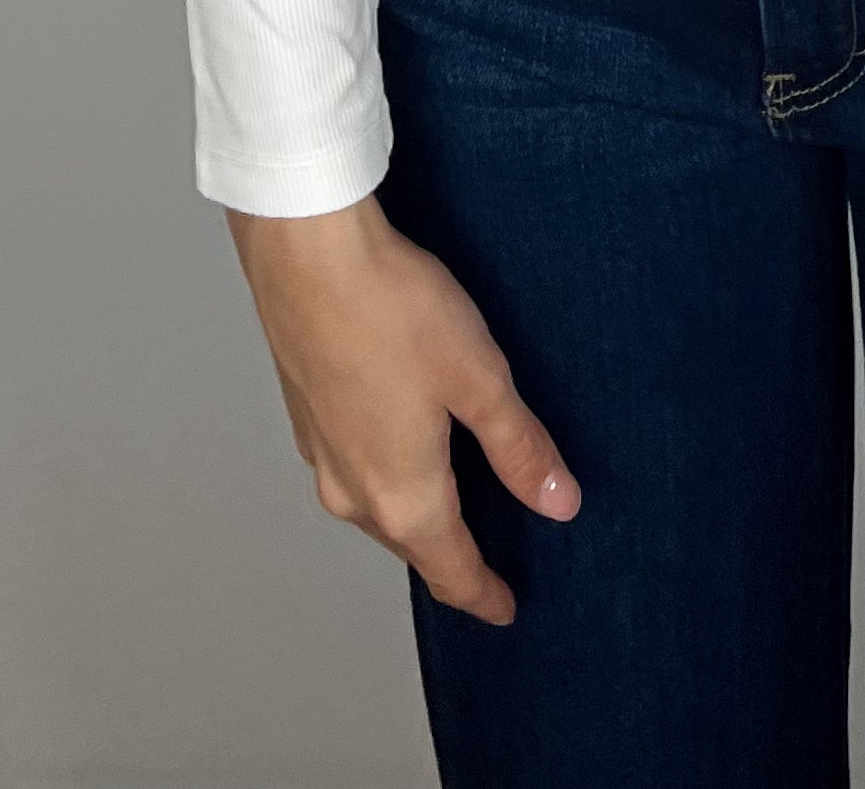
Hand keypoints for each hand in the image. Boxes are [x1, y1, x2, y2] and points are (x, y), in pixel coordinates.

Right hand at [228, 196, 578, 624]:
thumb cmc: (394, 312)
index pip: (451, 571)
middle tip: (487, 559)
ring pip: (377, 509)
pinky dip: (386, 476)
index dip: (484, 595)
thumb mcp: (479, 379)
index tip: (506, 608)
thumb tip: (559, 504)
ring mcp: (321, 455)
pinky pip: (354, 470)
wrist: (307, 256)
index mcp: (403, 496)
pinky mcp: (305, 416)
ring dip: (414, 516)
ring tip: (452, 504)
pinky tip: (403, 442)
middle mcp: (353, 492)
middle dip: (449, 558)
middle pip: (411, 544)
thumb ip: (519, 447)